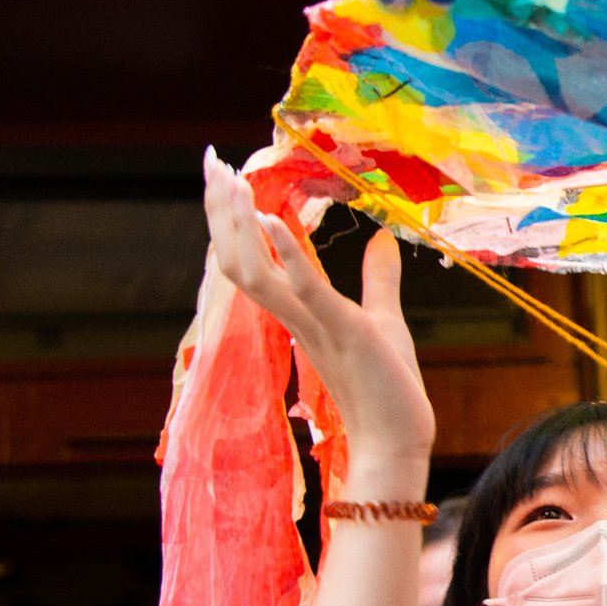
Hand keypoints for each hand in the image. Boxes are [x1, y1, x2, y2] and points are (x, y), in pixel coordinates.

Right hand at [202, 150, 435, 473]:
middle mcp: (294, 317)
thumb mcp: (383, 318)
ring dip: (238, 226)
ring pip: (253, 272)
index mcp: (299, 312)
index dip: (233, 220)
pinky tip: (270, 218)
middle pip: (238, 260)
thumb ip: (378, 279)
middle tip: (210, 164)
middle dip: (222, 213)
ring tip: (227, 183)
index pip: (251, 259)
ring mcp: (311, 324)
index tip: (222, 177)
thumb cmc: (388, 387)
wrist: (396, 441)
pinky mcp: (338, 330)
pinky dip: (285, 253)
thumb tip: (382, 238)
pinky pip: (301, 289)